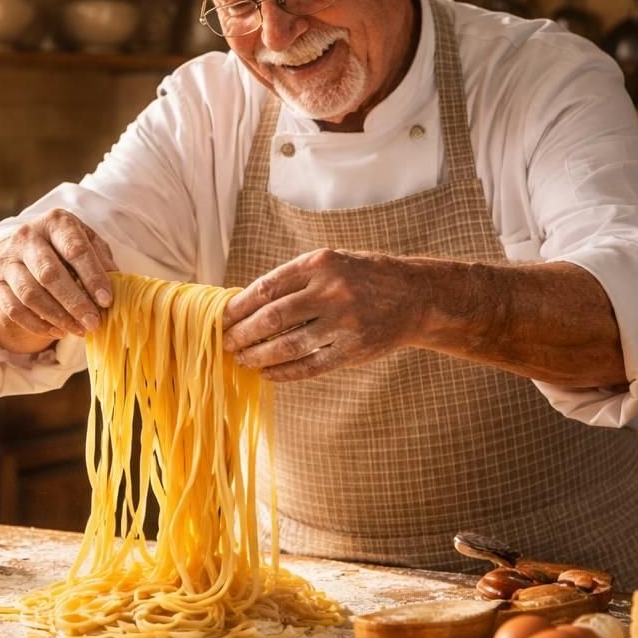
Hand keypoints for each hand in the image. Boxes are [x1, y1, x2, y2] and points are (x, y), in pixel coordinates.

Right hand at [0, 209, 118, 352]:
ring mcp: (8, 259)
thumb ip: (102, 261)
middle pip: (49, 273)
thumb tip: (114, 284)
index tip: (106, 301)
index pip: (75, 249)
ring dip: (57, 316)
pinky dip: (37, 325)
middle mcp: (27, 236)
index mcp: (55, 221)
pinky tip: (58, 331)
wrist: (31, 247)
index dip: (92, 277)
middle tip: (93, 323)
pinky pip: (14, 309)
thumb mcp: (89, 244)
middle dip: (74, 302)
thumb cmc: (68, 246)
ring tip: (79, 330)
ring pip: (30, 294)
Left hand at [221, 249, 424, 381]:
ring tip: (243, 360)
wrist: (415, 296)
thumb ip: (294, 280)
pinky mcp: (353, 350)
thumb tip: (245, 305)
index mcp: (320, 263)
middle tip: (227, 343)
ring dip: (258, 356)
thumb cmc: (362, 277)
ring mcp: (344, 323)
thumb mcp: (330, 263)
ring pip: (287, 345)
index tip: (222, 319)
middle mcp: (331, 291)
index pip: (266, 288)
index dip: (238, 307)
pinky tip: (268, 373)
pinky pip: (310, 367)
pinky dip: (284, 373)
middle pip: (272, 318)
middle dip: (243, 334)